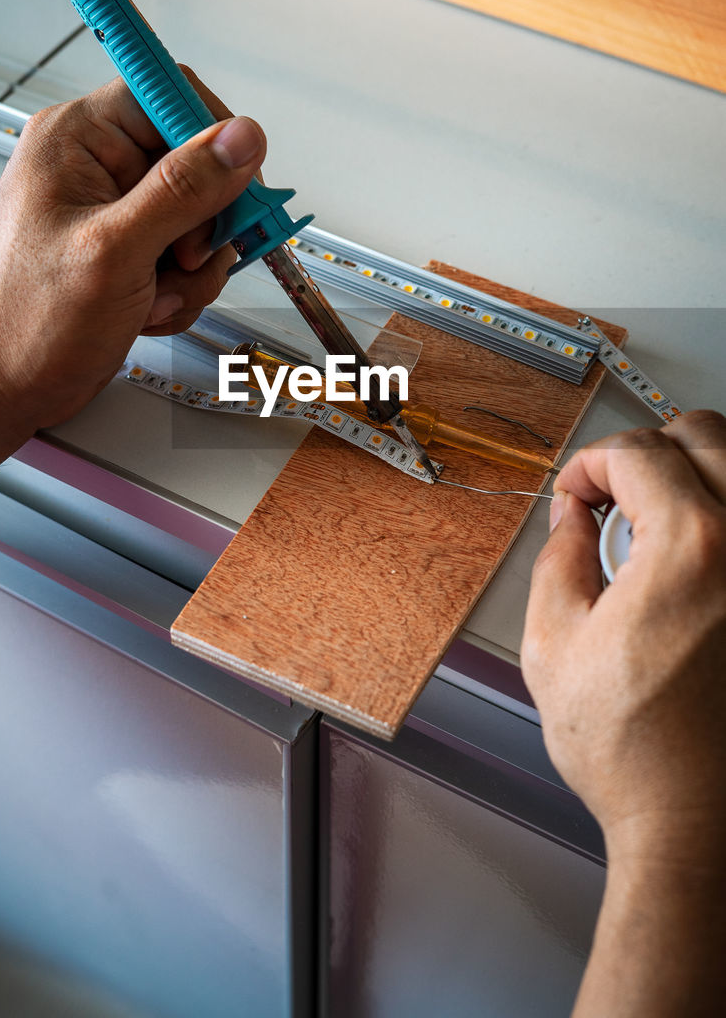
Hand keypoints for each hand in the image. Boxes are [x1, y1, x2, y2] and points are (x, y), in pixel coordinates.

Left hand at [0, 72, 265, 431]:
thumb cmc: (22, 322)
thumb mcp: (114, 250)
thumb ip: (182, 190)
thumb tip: (239, 139)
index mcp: (77, 138)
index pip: (169, 96)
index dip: (211, 141)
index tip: (235, 188)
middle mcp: (97, 165)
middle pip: (198, 164)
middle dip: (204, 225)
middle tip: (184, 258)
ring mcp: (115, 211)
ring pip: (201, 218)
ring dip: (193, 270)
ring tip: (151, 294)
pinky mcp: (128, 251)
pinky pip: (188, 257)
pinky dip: (180, 290)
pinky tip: (145, 309)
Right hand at [522, 410, 725, 859]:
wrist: (697, 827)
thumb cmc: (636, 756)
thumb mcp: (553, 645)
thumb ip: (557, 558)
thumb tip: (570, 519)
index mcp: (692, 549)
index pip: (639, 452)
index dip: (590, 464)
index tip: (576, 494)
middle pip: (706, 435)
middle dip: (648, 451)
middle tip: (615, 493)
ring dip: (697, 474)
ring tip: (659, 519)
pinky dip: (724, 522)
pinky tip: (700, 557)